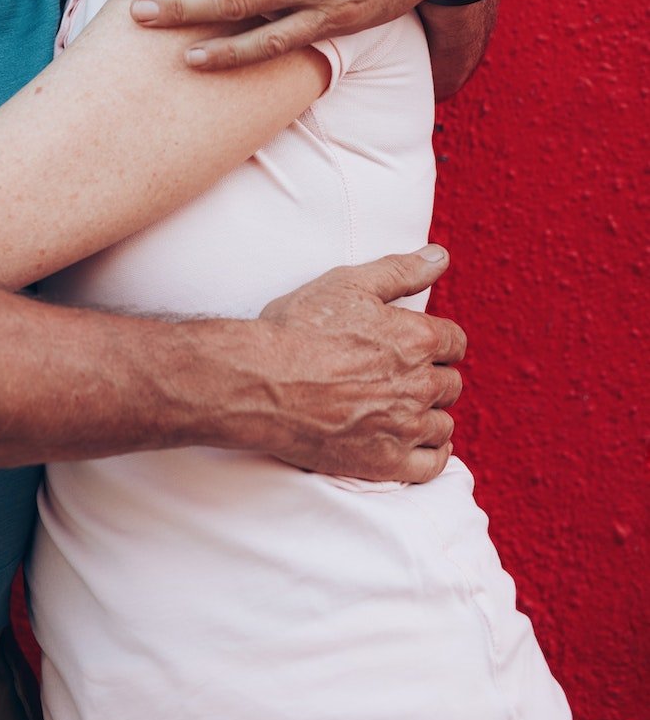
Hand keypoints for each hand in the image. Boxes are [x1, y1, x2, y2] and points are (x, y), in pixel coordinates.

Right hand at [246, 246, 464, 481]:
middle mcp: (420, 384)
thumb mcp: (349, 283)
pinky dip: (432, 453)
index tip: (420, 343)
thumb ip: (401, 270)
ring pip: (443, 424)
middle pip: (451, 383)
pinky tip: (419, 443)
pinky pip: (432, 464)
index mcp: (417, 338)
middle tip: (404, 373)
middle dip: (433, 375)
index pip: (455, 342)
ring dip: (431, 413)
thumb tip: (440, 255)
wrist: (263, 382)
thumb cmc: (301, 328)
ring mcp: (405, 427)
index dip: (438, 340)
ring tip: (404, 406)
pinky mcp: (387, 462)